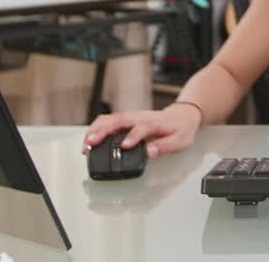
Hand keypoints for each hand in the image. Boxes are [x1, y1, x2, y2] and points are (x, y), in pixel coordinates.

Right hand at [83, 103, 202, 158]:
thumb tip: (151, 153)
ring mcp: (133, 117)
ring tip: (86, 143)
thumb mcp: (180, 141)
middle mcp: (141, 117)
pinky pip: (110, 120)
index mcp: (155, 122)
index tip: (125, 146)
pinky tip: (90, 139)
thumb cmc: (181, 129)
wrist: (183, 115)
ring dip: (97, 129)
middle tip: (91, 143)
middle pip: (119, 119)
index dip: (133, 136)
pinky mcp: (128, 119)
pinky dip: (98, 128)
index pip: (142, 127)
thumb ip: (165, 146)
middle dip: (103, 130)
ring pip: (111, 118)